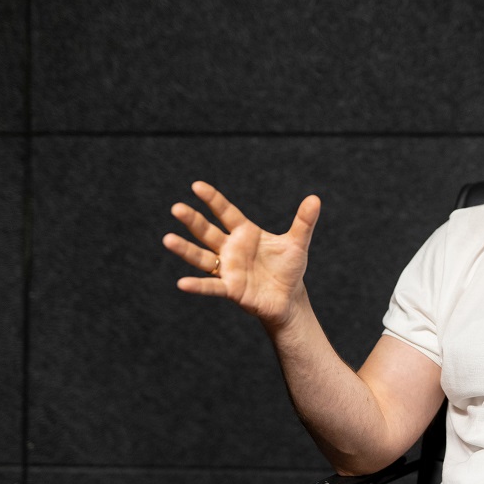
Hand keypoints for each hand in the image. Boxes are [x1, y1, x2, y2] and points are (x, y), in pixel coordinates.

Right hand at [162, 181, 320, 327]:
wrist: (289, 298)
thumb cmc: (289, 268)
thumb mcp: (297, 243)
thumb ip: (304, 222)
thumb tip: (315, 198)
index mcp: (245, 233)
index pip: (225, 212)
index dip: (212, 200)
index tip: (196, 186)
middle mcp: (231, 248)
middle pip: (208, 232)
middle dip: (192, 220)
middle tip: (176, 208)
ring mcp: (228, 269)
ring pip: (202, 257)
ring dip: (185, 249)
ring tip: (167, 239)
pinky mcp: (231, 289)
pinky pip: (211, 286)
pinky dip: (197, 285)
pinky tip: (182, 283)